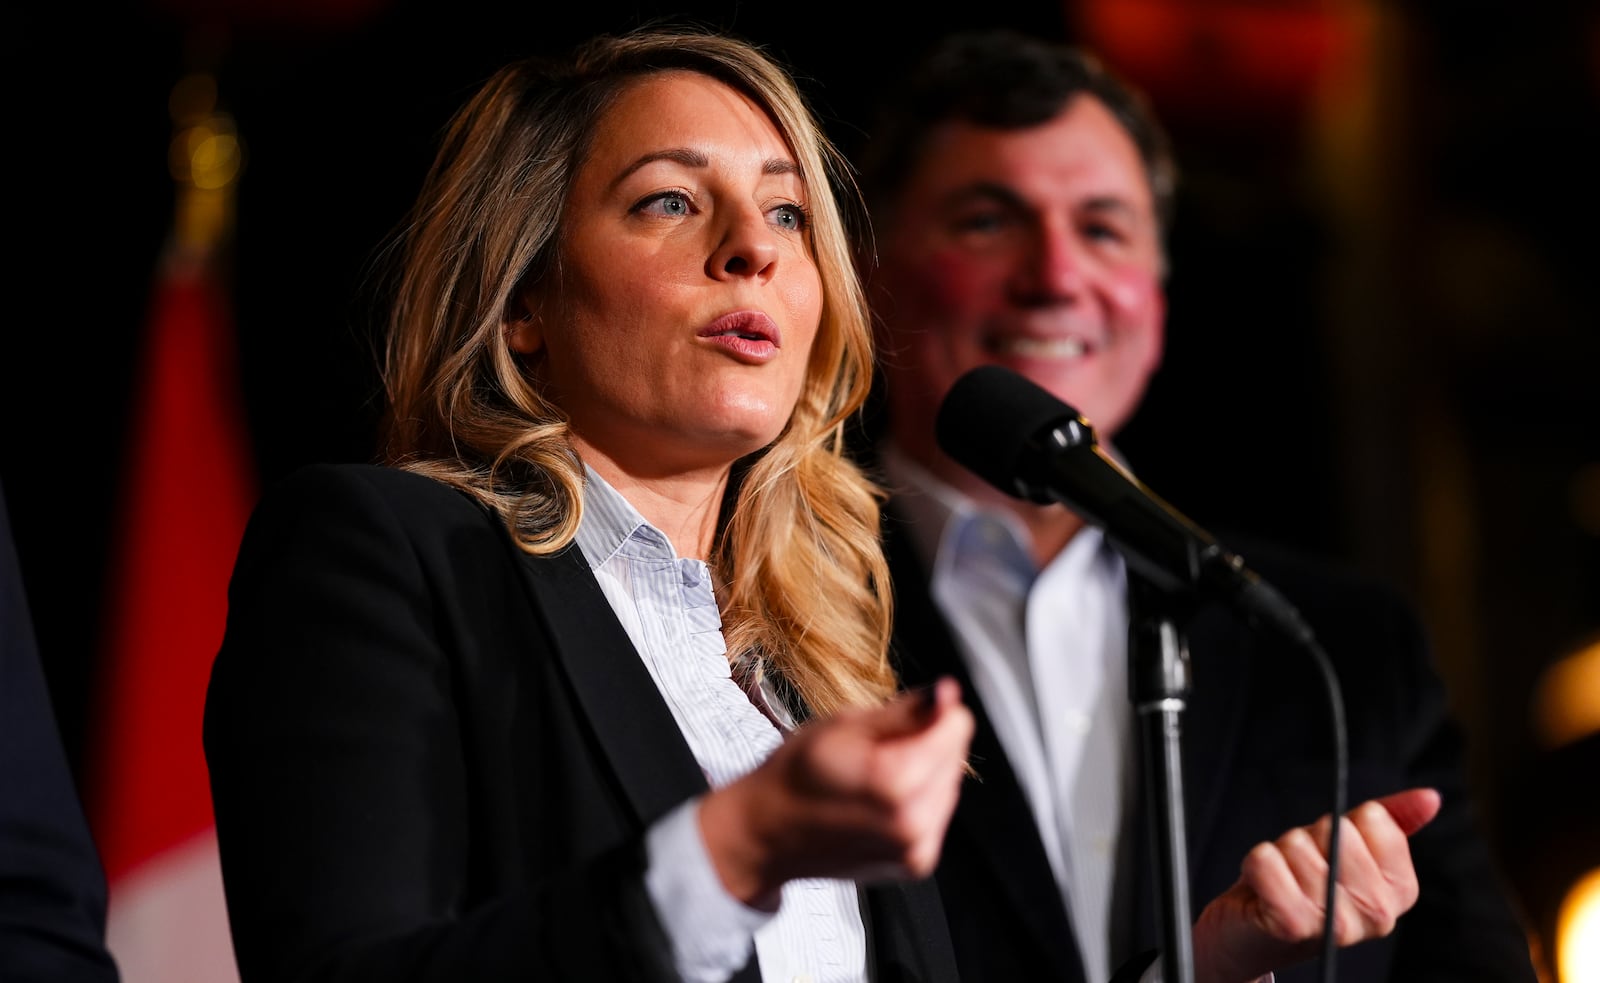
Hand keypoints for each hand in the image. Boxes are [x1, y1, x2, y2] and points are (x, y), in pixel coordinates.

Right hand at [697, 676, 973, 909]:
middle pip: (954, 757)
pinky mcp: (916, 863)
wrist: (768, 833)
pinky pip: (937, 815)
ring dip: (926, 771)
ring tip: (875, 774)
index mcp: (895, 782)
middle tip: (878, 746)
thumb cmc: (795, 777)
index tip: (918, 706)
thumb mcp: (845, 725)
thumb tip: (946, 693)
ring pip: (949, 785)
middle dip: (929, 742)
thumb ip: (906, 711)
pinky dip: (919, 800)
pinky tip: (882, 798)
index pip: (956, 728)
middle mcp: (913, 823)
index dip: (937, 709)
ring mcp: (916, 849)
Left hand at [1192, 787, 1441, 982]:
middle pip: (1337, 831)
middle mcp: (1378, 913)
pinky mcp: (1293, 925)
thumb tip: (1431, 797)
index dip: (1345, 824)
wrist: (1258, 931)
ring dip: (1281, 852)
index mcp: (1401, 890)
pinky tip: (1264, 885)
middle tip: (1304, 865)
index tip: (1334, 850)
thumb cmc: (1308, 882)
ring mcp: (1338, 925)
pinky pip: (1266, 861)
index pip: (1374, 820)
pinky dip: (1256, 862)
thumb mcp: (1353, 847)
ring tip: (1285, 879)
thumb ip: (1393, 820)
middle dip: (1311, 837)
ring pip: (1298, 845)